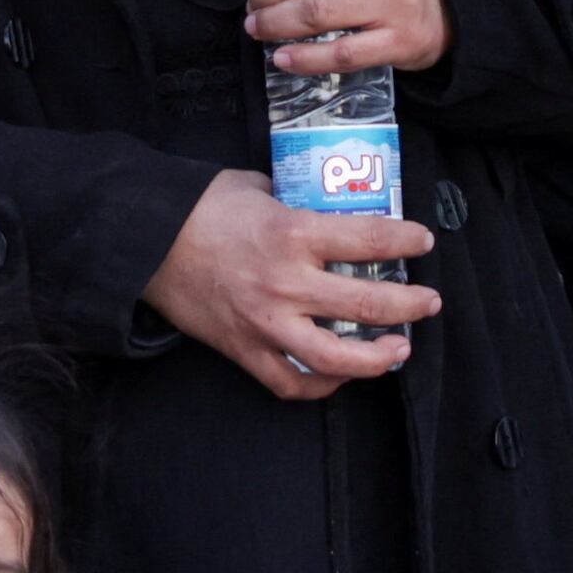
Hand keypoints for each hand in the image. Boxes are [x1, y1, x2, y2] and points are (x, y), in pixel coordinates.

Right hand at [141, 169, 437, 399]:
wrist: (143, 241)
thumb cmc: (198, 207)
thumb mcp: (256, 187)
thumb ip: (293, 201)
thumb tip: (320, 207)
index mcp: (293, 233)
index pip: (370, 240)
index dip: (406, 241)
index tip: (423, 241)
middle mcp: (286, 283)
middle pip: (368, 305)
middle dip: (411, 305)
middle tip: (429, 302)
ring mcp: (266, 323)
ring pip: (337, 359)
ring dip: (378, 358)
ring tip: (398, 350)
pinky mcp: (244, 350)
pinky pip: (291, 383)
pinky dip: (321, 385)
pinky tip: (339, 375)